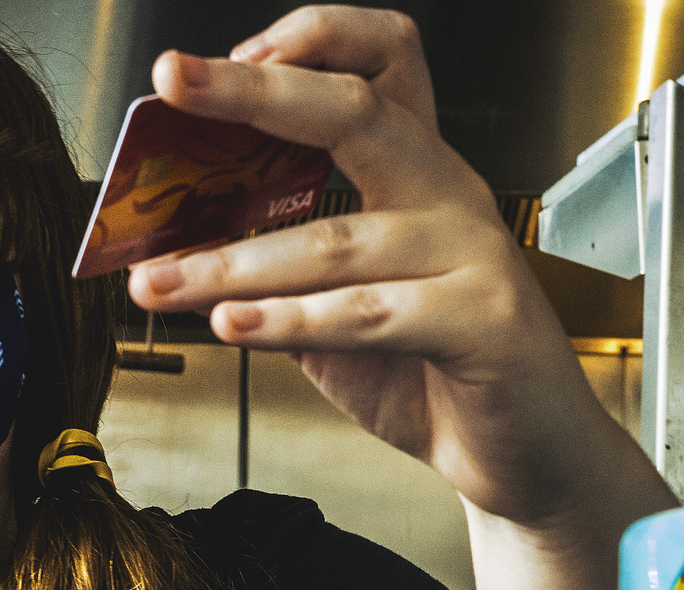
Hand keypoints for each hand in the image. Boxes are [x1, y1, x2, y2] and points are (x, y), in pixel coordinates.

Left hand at [127, 6, 660, 531]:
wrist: (526, 454)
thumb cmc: (433, 372)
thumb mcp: (333, 311)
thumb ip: (274, 271)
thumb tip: (171, 253)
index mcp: (416, 170)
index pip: (380, 61)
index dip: (310, 38)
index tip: (222, 65)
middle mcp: (447, 192)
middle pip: (355, 110)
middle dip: (254, 93)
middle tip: (176, 81)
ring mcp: (472, 251)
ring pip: (333, 240)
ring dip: (230, 261)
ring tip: (157, 281)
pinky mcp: (484, 320)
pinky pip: (368, 314)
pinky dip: (291, 321)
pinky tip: (232, 324)